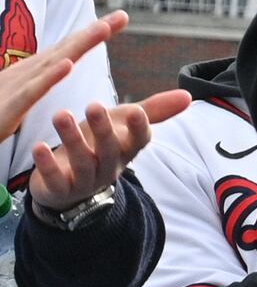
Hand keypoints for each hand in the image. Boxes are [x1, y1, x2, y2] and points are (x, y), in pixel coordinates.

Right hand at [0, 11, 128, 146]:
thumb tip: (52, 68)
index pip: (66, 49)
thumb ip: (34, 83)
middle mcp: (25, 73)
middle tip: (123, 16)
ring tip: (103, 29)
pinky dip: (49, 77)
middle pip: (65, 48)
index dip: (91, 34)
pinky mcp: (9, 106)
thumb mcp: (15, 97)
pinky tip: (66, 65)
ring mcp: (17, 86)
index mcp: (30, 72)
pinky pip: (32, 90)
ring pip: (53, 62)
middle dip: (94, 32)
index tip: (119, 19)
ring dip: (78, 45)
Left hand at [27, 67, 185, 210]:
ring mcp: (84, 181)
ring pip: (82, 162)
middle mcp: (108, 167)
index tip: (136, 111)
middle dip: (103, 129)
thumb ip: (153, 111)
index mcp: (126, 150)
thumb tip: (188, 95)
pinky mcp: (59, 190)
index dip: (138, 128)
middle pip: (109, 150)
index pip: (139, 140)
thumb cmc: (98, 147)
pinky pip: (56, 180)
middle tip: (94, 106)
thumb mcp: (123, 126)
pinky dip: (47, 165)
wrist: (69, 188)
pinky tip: (38, 147)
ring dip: (72, 139)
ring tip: (60, 115)